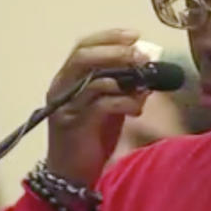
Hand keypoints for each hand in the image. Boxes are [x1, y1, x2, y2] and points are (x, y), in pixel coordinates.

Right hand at [45, 29, 150, 186]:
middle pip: (84, 56)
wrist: (71, 175)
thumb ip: (122, 89)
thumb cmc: (90, 139)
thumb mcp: (109, 108)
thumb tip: (148, 72)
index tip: (135, 35)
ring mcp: (65, 105)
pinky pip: (100, 105)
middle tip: (141, 56)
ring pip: (93, 79)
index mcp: (68, 78)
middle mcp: (61, 87)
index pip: (84, 46)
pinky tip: (137, 109)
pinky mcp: (73, 124)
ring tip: (144, 85)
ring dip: (124, 79)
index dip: (109, 37)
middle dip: (115, 52)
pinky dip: (123, 102)